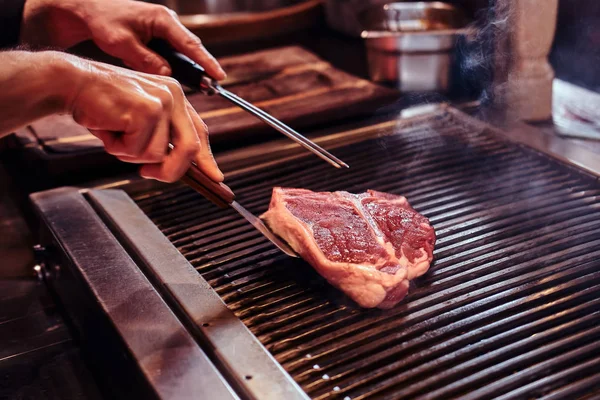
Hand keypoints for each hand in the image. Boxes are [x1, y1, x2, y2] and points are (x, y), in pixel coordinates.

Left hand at [20, 0, 225, 78]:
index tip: (219, 75)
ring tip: (199, 87)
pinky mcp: (158, 38)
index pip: (190, 44)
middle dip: (202, 68)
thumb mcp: (121, 43)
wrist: (88, 12)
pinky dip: (175, 67)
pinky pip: (172, 55)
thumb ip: (145, 59)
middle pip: (191, 49)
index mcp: (162, 19)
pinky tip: (176, 81)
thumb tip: (167, 73)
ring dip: (189, 70)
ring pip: (182, 54)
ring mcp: (164, 30)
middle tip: (213, 87)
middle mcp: (167, 22)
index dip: (206, 62)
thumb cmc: (102, 22)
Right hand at [61, 53, 222, 182]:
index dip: (206, 158)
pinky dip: (119, 148)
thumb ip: (158, 136)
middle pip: (189, 148)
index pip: (199, 131)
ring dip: (130, 154)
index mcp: (174, 95)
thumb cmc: (100, 103)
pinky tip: (109, 128)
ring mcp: (162, 102)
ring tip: (115, 133)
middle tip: (148, 174)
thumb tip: (171, 165)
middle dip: (171, 170)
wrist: (71, 83)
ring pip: (158, 154)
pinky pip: (138, 150)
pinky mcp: (146, 111)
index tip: (215, 177)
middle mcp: (173, 96)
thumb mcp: (137, 119)